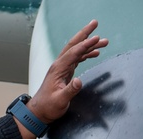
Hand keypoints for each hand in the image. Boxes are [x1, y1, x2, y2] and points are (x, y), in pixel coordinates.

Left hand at [22, 19, 108, 136]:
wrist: (39, 111)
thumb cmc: (48, 106)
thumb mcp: (60, 100)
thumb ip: (70, 91)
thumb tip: (79, 81)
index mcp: (58, 69)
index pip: (73, 52)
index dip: (85, 44)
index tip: (96, 38)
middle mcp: (59, 65)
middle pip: (73, 45)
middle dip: (85, 33)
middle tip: (95, 23)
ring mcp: (62, 67)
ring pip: (76, 51)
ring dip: (89, 44)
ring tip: (103, 41)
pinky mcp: (64, 72)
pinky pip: (77, 58)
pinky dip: (86, 54)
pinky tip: (94, 53)